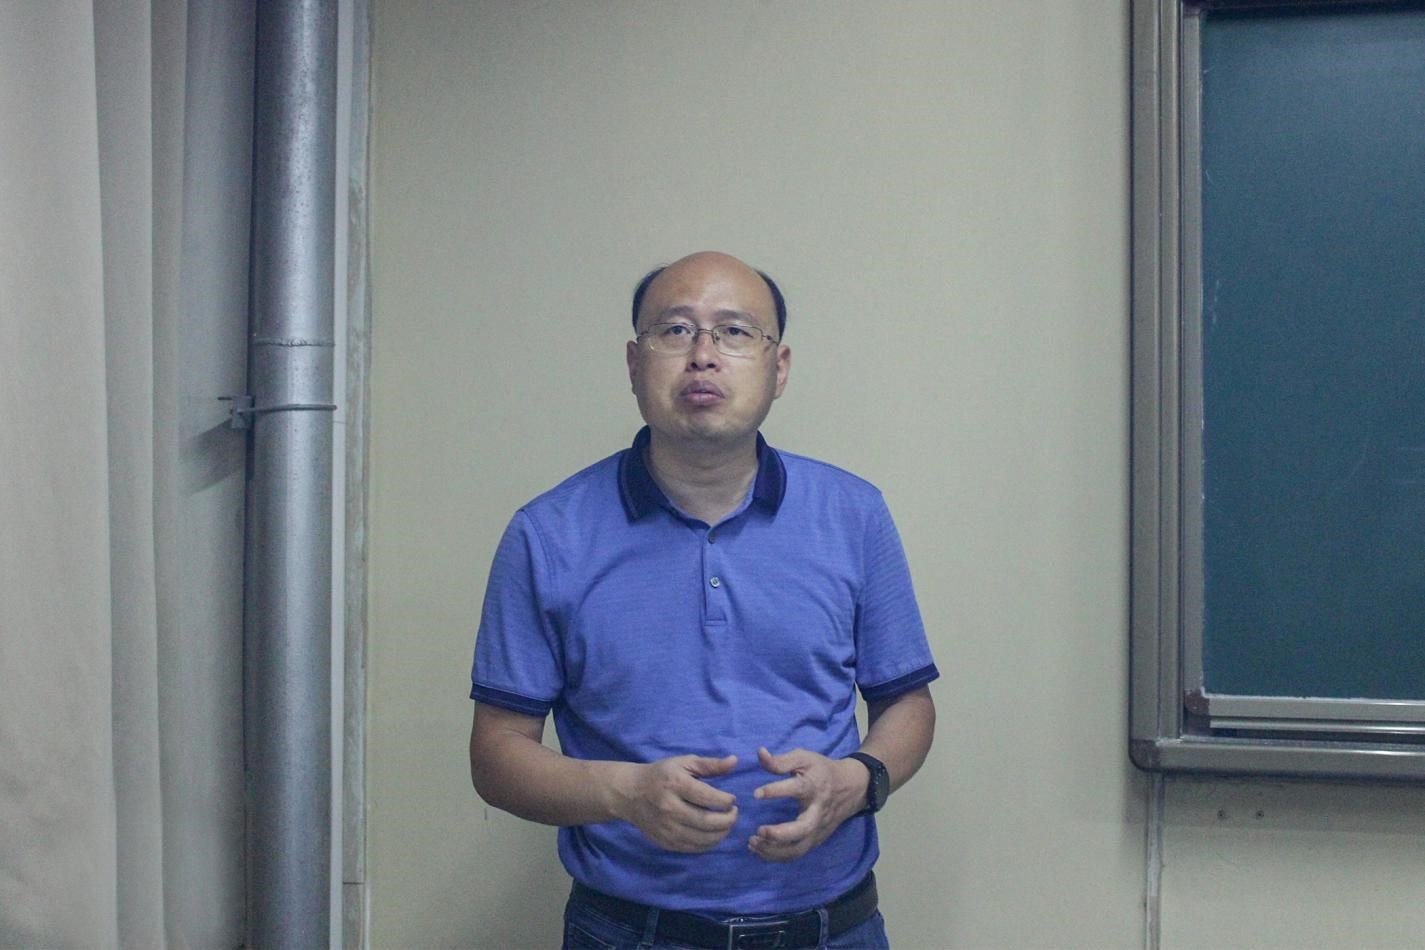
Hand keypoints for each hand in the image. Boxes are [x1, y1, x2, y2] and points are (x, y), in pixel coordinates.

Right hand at [612, 754, 738, 852]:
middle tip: (734, 814)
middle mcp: (669, 808)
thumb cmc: (662, 775)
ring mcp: (666, 827)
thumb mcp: (684, 763)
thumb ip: (710, 764)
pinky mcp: (664, 841)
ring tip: (727, 824)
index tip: (732, 799)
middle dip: (728, 820)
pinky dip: (708, 844)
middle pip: (707, 822)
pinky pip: (692, 848)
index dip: (727, 801)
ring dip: (721, 834)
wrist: (631, 793)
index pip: (709, 798)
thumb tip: (734, 761)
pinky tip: (714, 835)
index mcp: (675, 784)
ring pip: (702, 839)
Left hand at [747, 747, 864, 861]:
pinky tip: (760, 850)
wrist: (851, 788)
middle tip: (759, 831)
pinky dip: (778, 856)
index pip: (796, 789)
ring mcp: (818, 829)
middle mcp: (817, 811)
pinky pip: (797, 853)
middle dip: (780, 834)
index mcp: (814, 787)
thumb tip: (760, 753)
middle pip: (802, 829)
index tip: (756, 794)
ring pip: (799, 848)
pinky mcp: (816, 840)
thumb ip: (781, 760)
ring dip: (775, 850)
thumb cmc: (822, 771)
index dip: (776, 791)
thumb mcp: (805, 758)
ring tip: (753, 842)